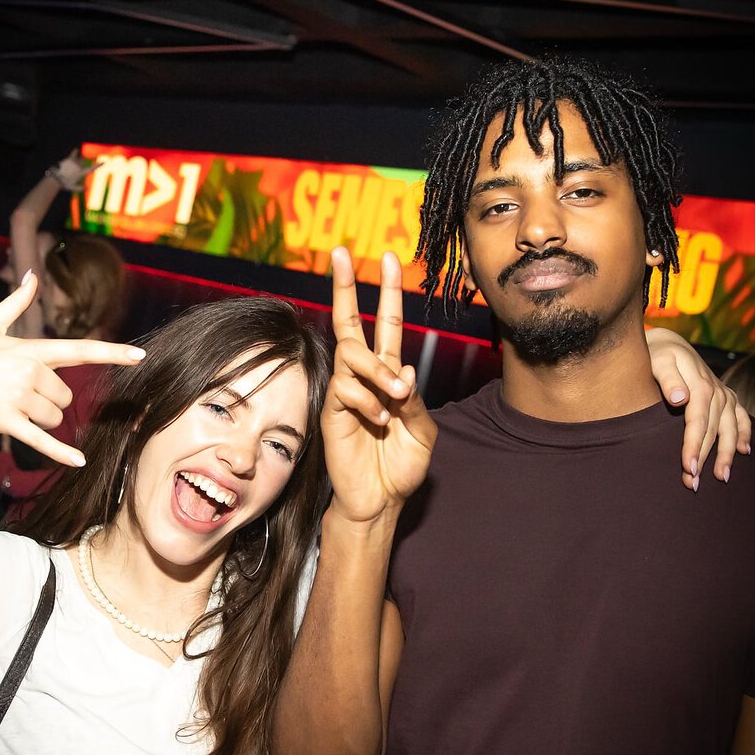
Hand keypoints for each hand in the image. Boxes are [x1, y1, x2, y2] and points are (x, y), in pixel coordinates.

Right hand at [0, 272, 145, 467]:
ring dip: (38, 419)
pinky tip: (79, 461)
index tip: (139, 356)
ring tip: (6, 406)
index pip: (78, 349)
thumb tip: (31, 276)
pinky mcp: (3, 420)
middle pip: (65, 397)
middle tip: (14, 393)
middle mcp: (28, 371)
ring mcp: (16, 396)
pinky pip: (40, 440)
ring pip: (54, 418)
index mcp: (29, 348)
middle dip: (48, 401)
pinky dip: (60, 453)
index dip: (111, 353)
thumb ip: (16, 303)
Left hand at [51, 148, 100, 191]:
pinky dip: (75, 152)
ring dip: (77, 162)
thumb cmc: (64, 184)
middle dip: (80, 166)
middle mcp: (78, 166)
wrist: (56, 178)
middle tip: (73, 172)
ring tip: (71, 168)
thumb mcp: (73, 188)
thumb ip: (80, 188)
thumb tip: (87, 188)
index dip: (98, 165)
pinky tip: (76, 150)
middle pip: (83, 163)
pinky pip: (73, 154)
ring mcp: (74, 162)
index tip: (103, 162)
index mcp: (81, 173)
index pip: (92, 168)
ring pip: (78, 159)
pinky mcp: (68, 159)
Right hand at [321, 247, 436, 523]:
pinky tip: (379, 422)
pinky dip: (368, 402)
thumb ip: (415, 399)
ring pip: (352, 354)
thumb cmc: (400, 467)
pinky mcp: (331, 411)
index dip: (387, 292)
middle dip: (345, 286)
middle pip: (349, 322)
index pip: (384, 324)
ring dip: (379, 371)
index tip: (388, 259)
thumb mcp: (423, 430)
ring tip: (395, 399)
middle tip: (342, 253)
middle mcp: (362, 377)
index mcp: (388, 375)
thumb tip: (403, 367)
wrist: (380, 501)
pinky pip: (345, 388)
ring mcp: (344, 392)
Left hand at [646, 327, 751, 489]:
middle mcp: (717, 392)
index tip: (688, 468)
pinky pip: (741, 416)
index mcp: (700, 386)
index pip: (698, 423)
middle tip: (693, 483)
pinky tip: (743, 452)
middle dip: (706, 459)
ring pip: (730, 429)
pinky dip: (744, 433)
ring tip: (721, 477)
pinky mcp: (726, 396)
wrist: (668, 342)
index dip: (694, 446)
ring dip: (726, 454)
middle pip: (713, 431)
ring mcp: (724, 394)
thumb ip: (668, 379)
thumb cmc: (658, 354)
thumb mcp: (659, 361)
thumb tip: (680, 399)